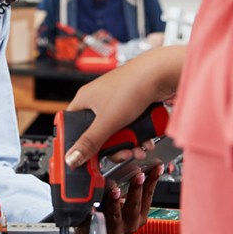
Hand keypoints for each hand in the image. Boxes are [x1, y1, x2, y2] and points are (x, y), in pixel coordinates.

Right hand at [65, 45, 185, 168]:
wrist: (161, 74)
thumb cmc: (132, 85)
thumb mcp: (108, 121)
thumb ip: (90, 142)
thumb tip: (71, 158)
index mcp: (85, 100)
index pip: (72, 126)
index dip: (77, 143)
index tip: (85, 158)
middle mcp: (99, 101)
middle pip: (99, 134)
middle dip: (113, 148)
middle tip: (122, 154)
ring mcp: (116, 103)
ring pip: (117, 133)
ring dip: (129, 145)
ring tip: (138, 149)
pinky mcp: (132, 106)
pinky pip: (130, 127)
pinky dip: (138, 137)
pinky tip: (146, 141)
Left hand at [98, 165, 162, 233]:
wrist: (96, 233)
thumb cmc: (111, 215)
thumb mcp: (124, 202)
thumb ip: (130, 190)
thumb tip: (134, 168)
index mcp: (140, 214)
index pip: (149, 194)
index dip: (153, 180)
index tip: (157, 167)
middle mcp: (133, 222)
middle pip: (137, 203)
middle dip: (138, 188)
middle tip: (139, 174)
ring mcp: (120, 227)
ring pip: (118, 213)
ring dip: (118, 199)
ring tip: (116, 189)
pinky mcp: (107, 229)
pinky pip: (105, 217)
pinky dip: (104, 208)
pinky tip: (102, 200)